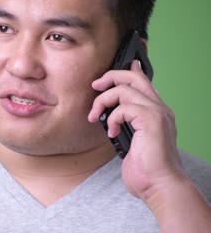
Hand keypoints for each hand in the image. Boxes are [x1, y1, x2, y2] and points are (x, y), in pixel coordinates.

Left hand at [88, 60, 182, 200]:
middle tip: (95, 86)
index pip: (144, 83)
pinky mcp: (151, 120)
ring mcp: (157, 113)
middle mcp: (160, 109)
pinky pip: (123, 108)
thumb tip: (112, 117)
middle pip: (135, 78)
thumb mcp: (134, 142)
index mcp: (157, 113)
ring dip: (103, 101)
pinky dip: (111, 119)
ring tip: (95, 117)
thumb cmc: (146, 170)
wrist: (160, 186)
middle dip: (111, 76)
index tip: (115, 70)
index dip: (129, 71)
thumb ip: (128, 126)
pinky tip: (112, 133)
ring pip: (124, 90)